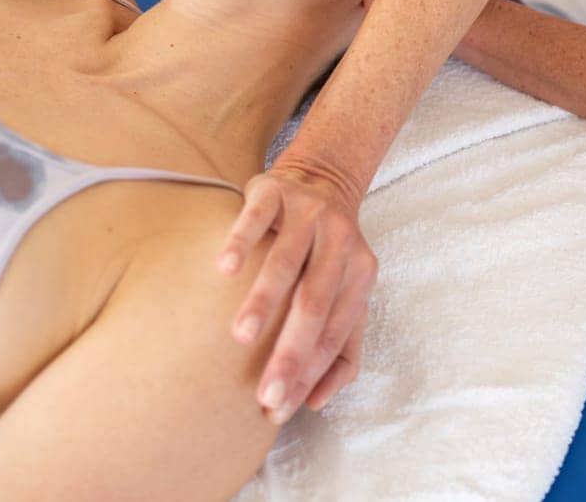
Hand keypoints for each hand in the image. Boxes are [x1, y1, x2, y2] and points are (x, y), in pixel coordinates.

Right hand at [216, 159, 377, 424]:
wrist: (322, 176)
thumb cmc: (327, 253)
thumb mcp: (346, 294)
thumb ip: (342, 350)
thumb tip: (316, 402)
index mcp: (360, 274)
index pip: (335, 333)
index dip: (308, 373)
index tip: (277, 407)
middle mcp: (339, 242)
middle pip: (314, 305)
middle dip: (289, 353)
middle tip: (262, 392)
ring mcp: (308, 213)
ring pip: (285, 262)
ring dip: (263, 301)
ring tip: (240, 336)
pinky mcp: (276, 190)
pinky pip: (257, 217)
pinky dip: (241, 242)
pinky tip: (225, 269)